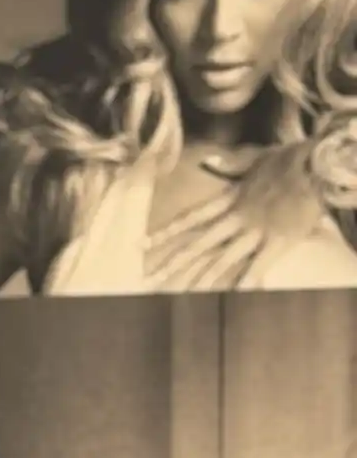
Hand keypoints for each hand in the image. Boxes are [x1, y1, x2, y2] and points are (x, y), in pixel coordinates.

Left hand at [143, 151, 325, 290]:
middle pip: (197, 245)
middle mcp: (236, 217)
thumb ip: (229, 163)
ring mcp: (254, 231)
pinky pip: (257, 268)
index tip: (141, 245)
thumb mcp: (255, 156)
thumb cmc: (291, 157)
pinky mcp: (276, 242)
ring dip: (200, 281)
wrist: (317, 162)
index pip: (190, 218)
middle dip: (171, 264)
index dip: (165, 233)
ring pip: (221, 260)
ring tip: (180, 297)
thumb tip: (207, 160)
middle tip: (149, 280)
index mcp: (230, 199)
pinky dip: (244, 285)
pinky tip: (231, 301)